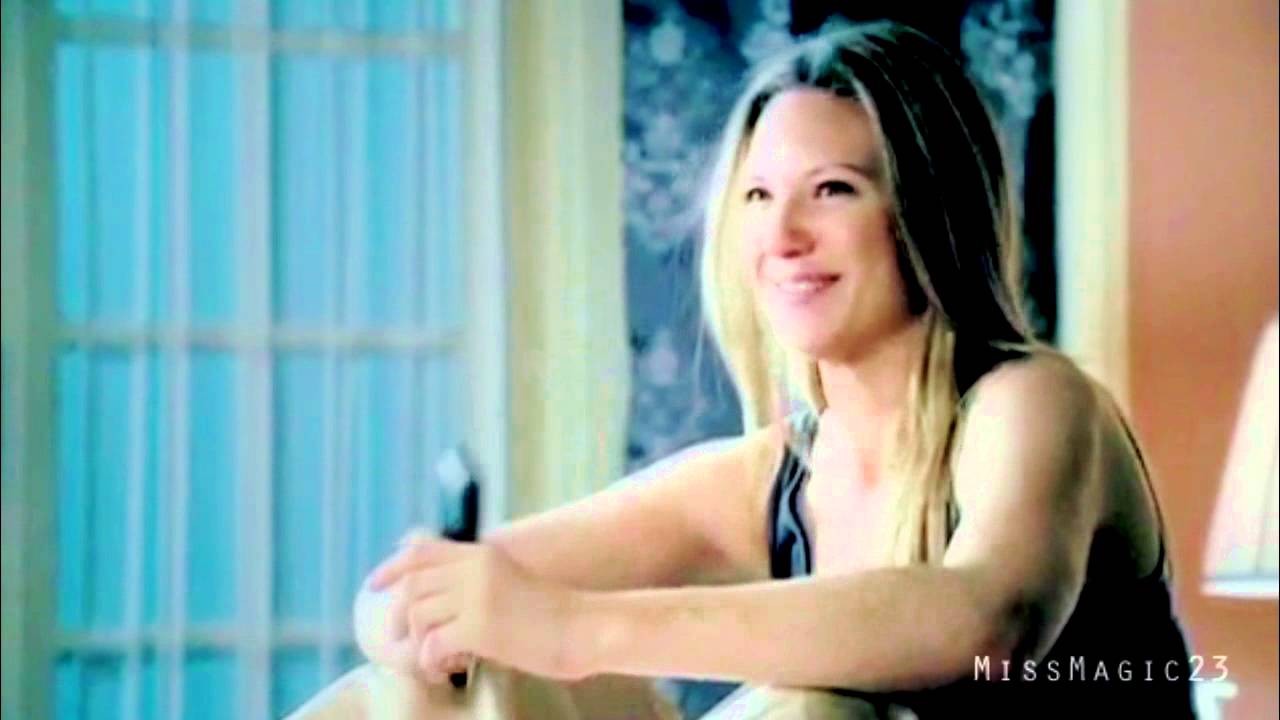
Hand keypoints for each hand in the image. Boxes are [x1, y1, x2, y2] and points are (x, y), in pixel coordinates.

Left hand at [368, 534, 586, 680]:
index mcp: (482, 554)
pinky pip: (432, 644)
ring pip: (418, 616)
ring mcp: (478, 596)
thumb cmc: (551, 614)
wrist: (584, 627)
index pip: (420, 551)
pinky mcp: (481, 627)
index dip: (390, 567)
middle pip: (412, 586)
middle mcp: (476, 568)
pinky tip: (444, 671)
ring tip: (433, 663)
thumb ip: (477, 580)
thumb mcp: (510, 581)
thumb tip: (436, 595)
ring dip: (417, 644)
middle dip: (396, 617)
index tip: (372, 585)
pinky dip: (429, 662)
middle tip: (399, 642)